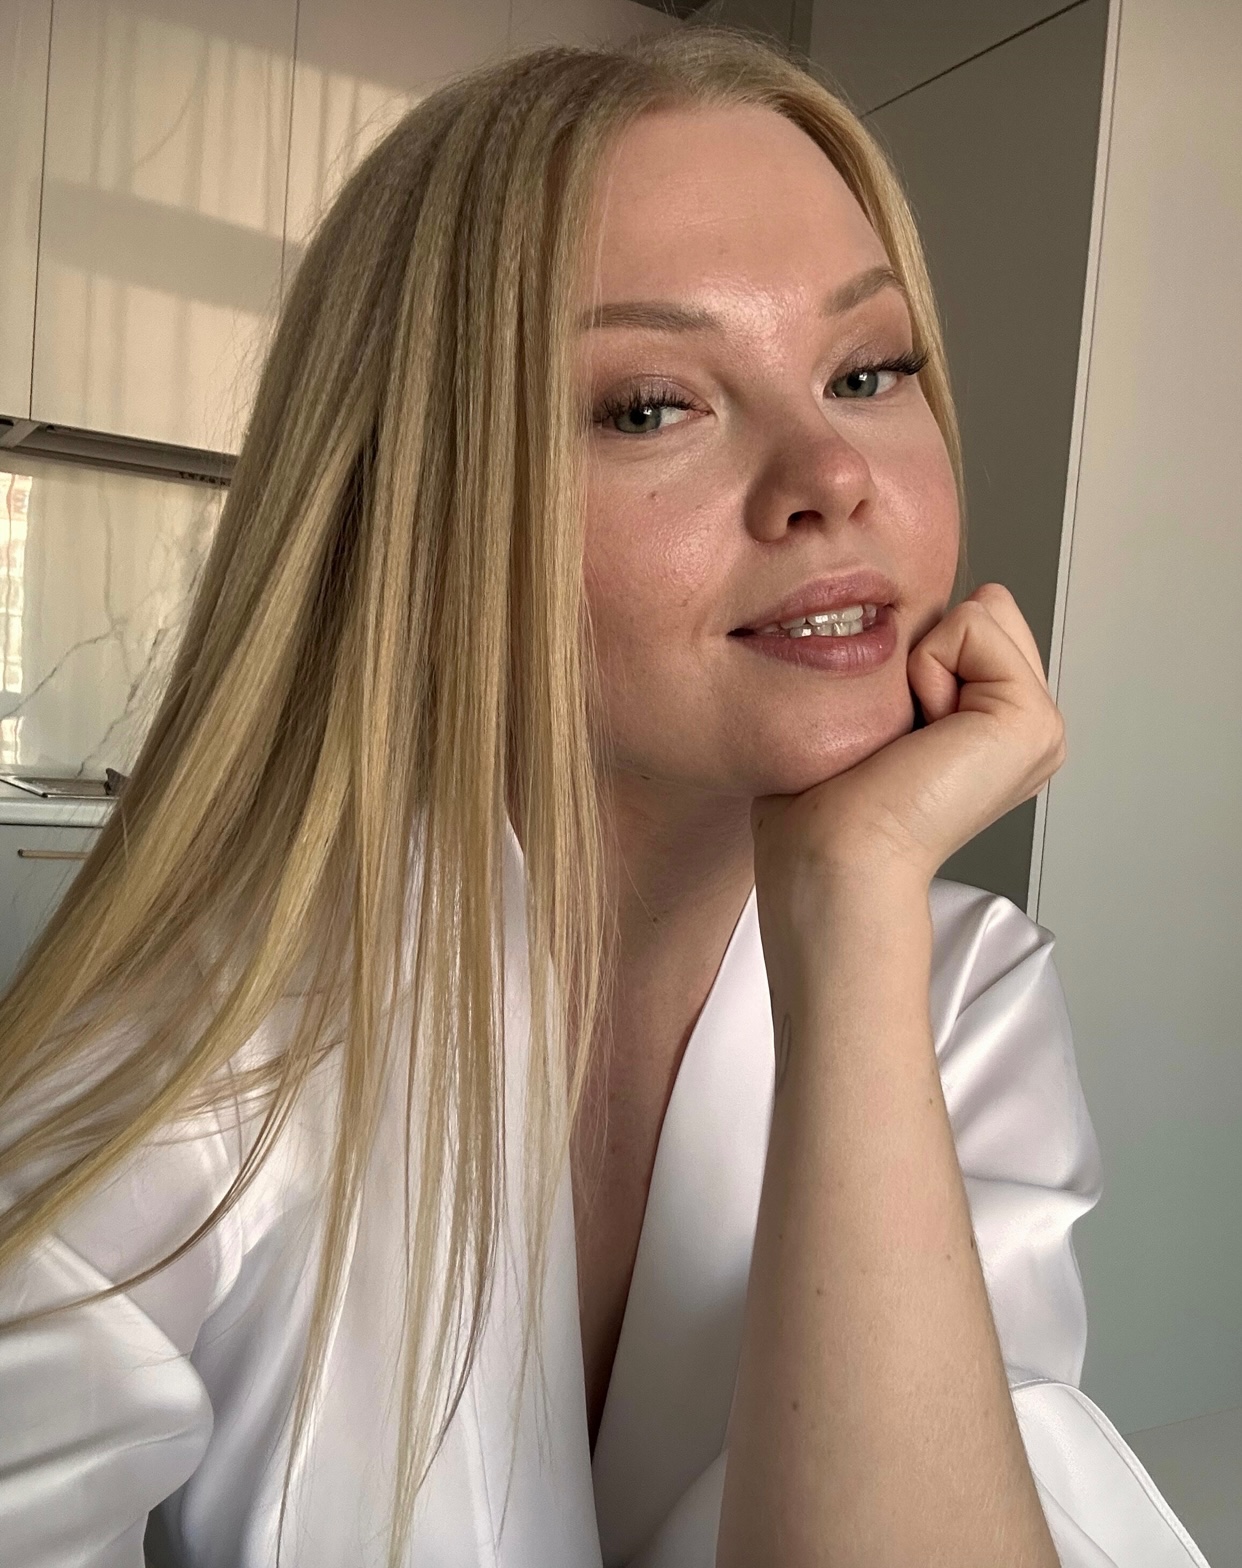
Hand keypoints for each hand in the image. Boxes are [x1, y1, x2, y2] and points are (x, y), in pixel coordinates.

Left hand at [749, 583, 1065, 903]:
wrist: (835, 851)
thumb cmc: (831, 796)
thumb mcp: (881, 703)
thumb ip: (921, 652)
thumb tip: (953, 600)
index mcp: (998, 727)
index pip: (973, 618)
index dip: (915, 652)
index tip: (893, 728)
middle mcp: (1029, 727)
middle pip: (985, 607)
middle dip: (925, 652)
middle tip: (902, 732)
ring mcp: (1040, 726)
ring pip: (981, 612)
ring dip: (922, 664)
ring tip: (909, 737)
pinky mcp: (1033, 721)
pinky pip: (973, 626)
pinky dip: (928, 668)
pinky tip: (920, 735)